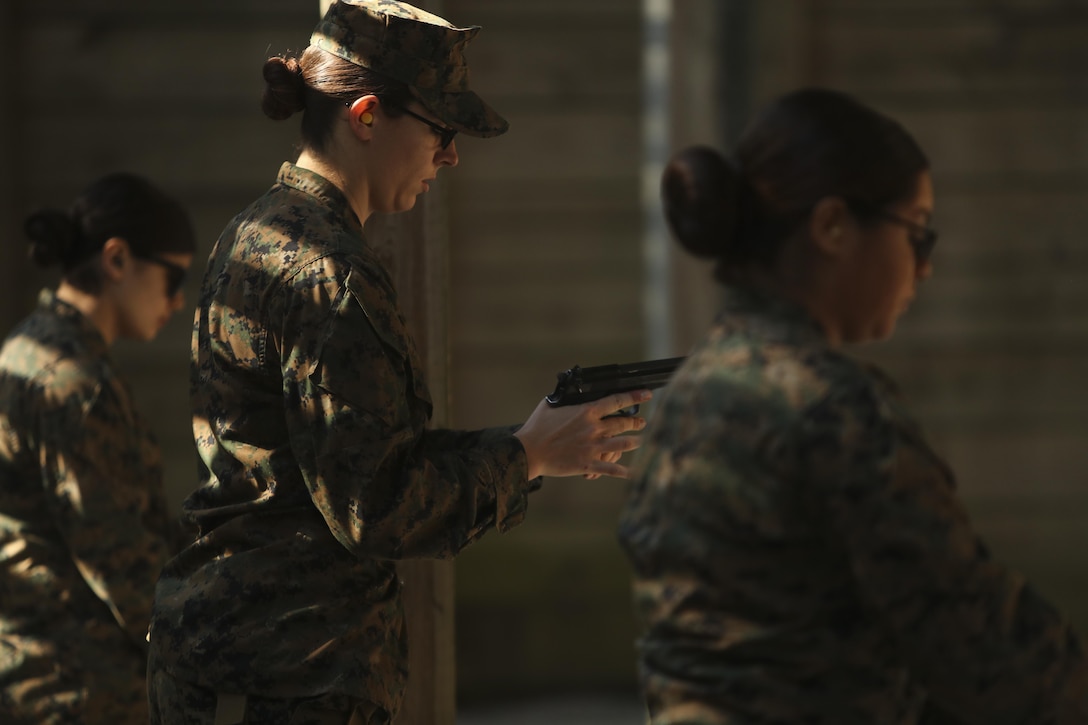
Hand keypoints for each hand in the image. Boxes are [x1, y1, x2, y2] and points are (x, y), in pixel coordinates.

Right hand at [513, 390, 650, 479]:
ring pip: (621, 444)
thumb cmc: (537, 427)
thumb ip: (562, 397)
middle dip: (636, 422)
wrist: (529, 451)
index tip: (647, 394)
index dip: (634, 396)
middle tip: (642, 422)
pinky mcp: (587, 464)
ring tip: (639, 441)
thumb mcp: (550, 405)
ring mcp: (592, 447)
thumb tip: (565, 388)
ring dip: (633, 442)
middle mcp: (593, 429)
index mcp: (586, 412)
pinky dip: (622, 471)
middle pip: (623, 423)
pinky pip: (609, 469)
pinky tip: (631, 472)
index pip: (616, 401)